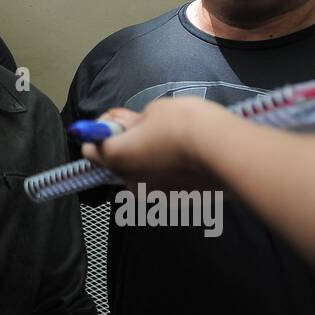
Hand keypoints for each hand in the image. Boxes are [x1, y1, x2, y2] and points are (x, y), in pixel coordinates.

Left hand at [84, 97, 231, 188]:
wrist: (223, 149)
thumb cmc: (182, 124)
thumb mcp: (152, 112)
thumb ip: (134, 124)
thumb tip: (129, 129)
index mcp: (116, 158)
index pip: (90, 150)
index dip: (100, 134)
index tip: (117, 124)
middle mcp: (129, 182)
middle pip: (117, 164)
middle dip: (127, 148)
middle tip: (147, 129)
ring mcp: (153, 195)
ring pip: (141, 176)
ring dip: (148, 162)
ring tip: (171, 144)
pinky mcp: (176, 202)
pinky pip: (163, 184)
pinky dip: (168, 173)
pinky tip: (186, 159)